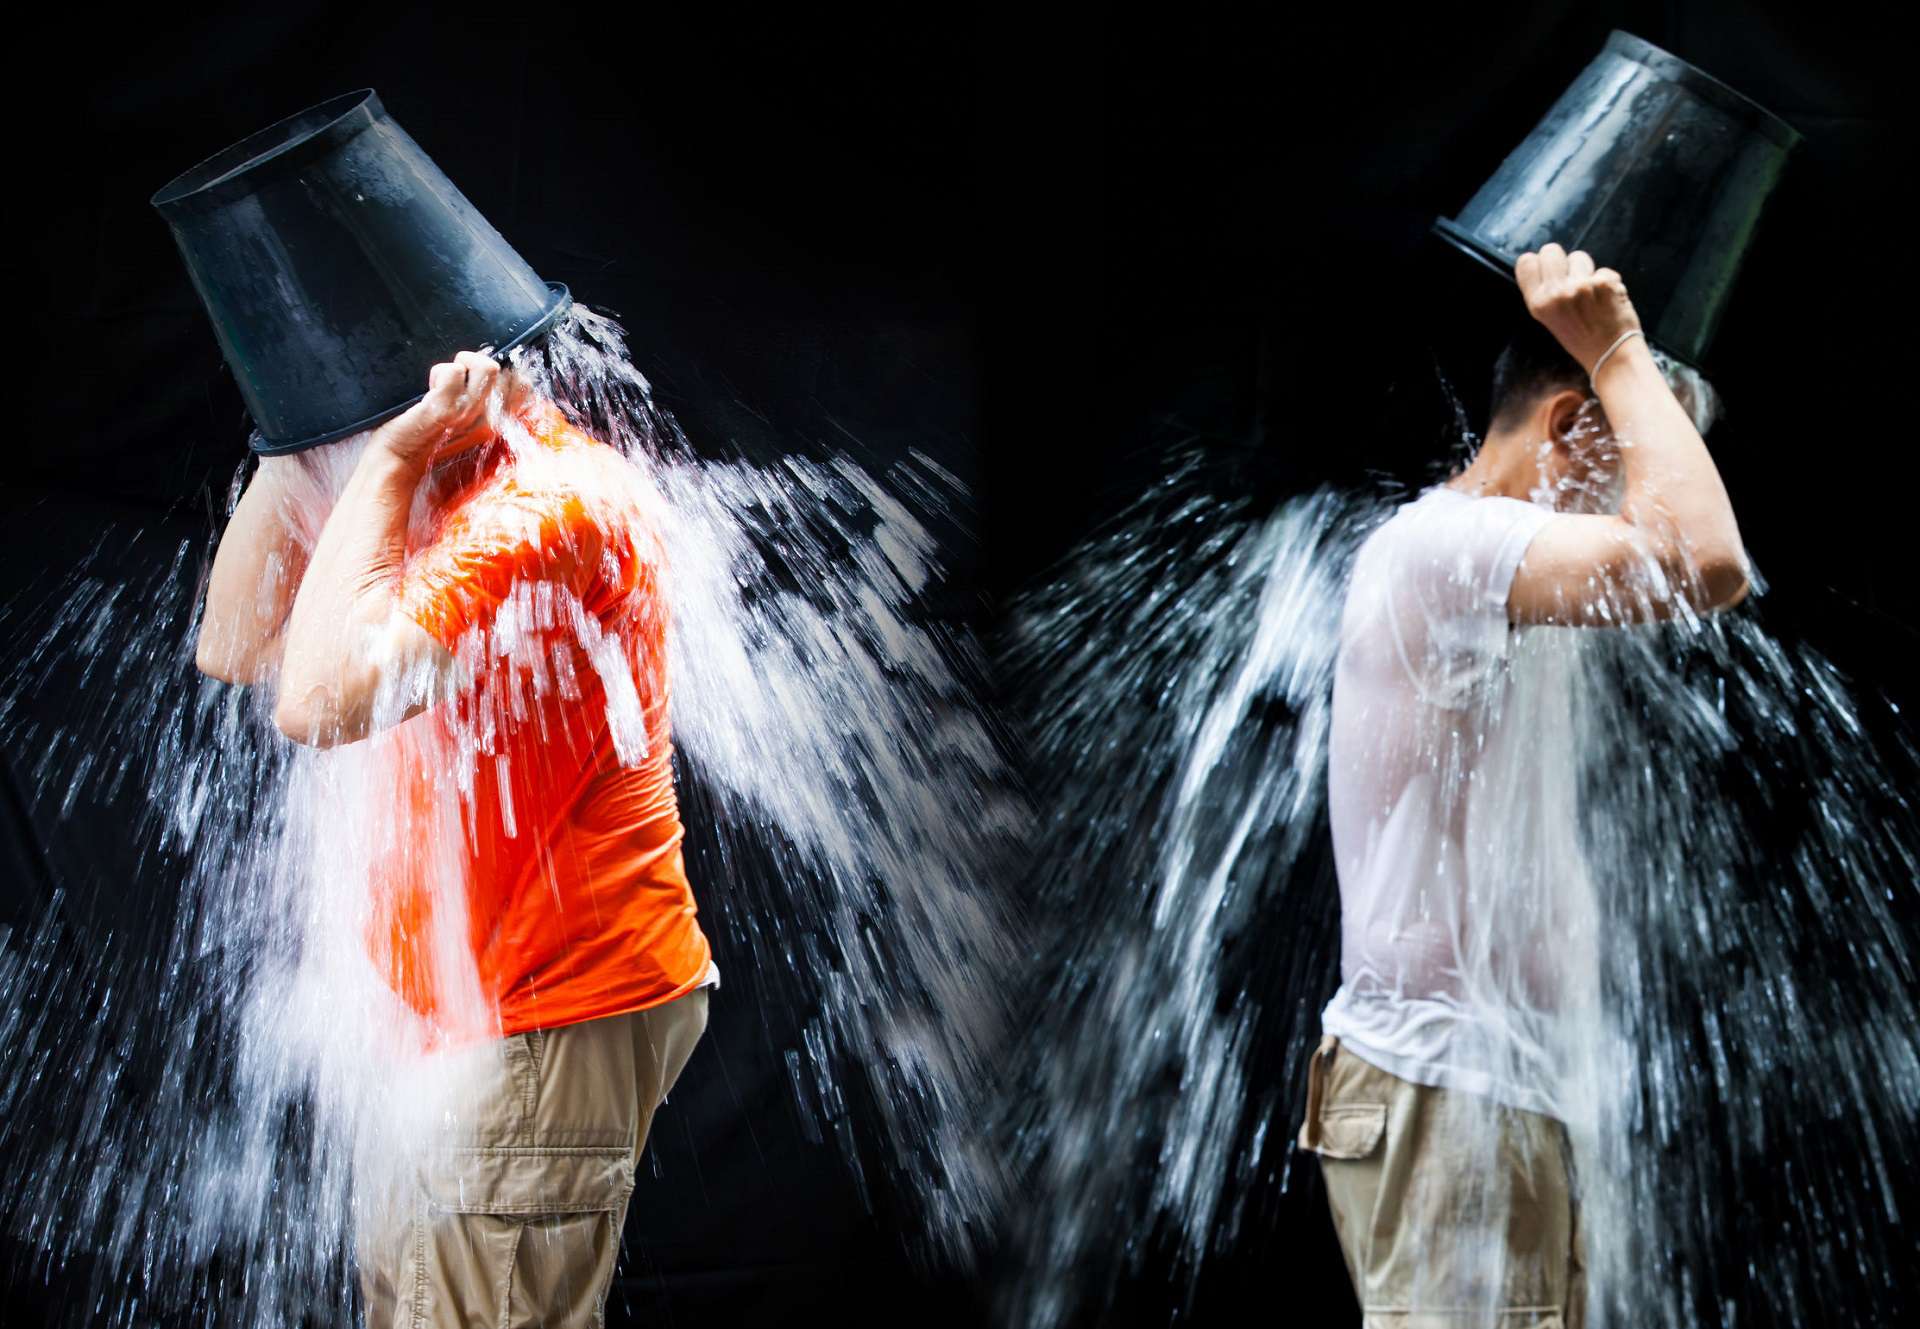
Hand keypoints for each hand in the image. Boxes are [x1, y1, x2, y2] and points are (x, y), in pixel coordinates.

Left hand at [374, 350, 510, 468]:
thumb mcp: (465, 424)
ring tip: (445, 379)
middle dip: (478, 365)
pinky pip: (453, 371)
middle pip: (505, 373)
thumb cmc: (428, 439)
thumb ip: (482, 403)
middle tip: (458, 380)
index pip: (523, 387)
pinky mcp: (444, 408)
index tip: (477, 379)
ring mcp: (468, 414)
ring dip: (463, 363)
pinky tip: (428, 389)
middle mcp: (489, 421)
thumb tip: (488, 367)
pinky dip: (438, 372)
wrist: (398, 460)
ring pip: (488, 367)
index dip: (503, 373)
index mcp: (496, 424)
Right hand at [1515, 243, 1642, 375]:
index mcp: (1538, 304)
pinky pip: (1604, 270)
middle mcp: (1556, 293)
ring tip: (1590, 293)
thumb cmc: (1581, 338)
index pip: (1526, 262)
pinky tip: (1607, 299)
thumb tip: (1547, 265)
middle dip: (1562, 260)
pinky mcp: (1605, 282)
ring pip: (1580, 256)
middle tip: (1570, 277)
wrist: (1611, 355)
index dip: (1538, 262)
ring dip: (1586, 270)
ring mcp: (1581, 286)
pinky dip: (1607, 282)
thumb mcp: (1549, 319)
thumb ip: (1545, 292)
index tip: (1546, 269)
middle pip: (1551, 250)